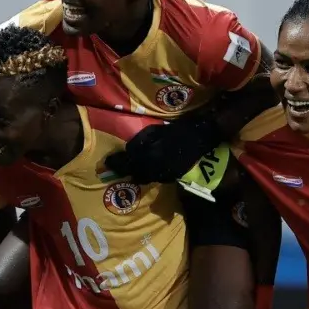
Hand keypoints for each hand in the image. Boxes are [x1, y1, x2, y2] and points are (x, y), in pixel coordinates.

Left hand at [104, 114, 221, 184]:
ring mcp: (163, 175)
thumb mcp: (158, 130)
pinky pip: (153, 178)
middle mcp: (154, 168)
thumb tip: (128, 149)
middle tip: (114, 167)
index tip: (107, 163)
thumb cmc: (179, 131)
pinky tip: (145, 169)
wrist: (201, 140)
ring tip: (128, 169)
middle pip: (134, 173)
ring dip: (135, 174)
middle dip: (124, 170)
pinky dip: (146, 174)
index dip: (116, 163)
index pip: (127, 162)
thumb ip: (141, 140)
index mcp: (149, 155)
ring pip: (143, 178)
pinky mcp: (171, 177)